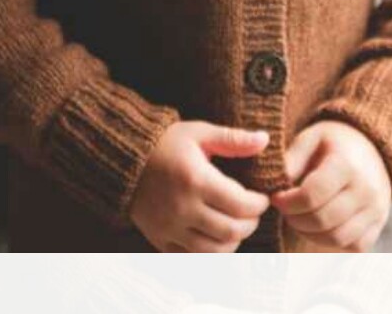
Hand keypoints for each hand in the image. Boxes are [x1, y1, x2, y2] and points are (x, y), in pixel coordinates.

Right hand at [130, 120, 270, 251]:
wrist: (127, 159)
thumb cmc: (168, 143)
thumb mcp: (200, 133)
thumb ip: (233, 139)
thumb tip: (265, 140)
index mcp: (195, 179)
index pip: (240, 205)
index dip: (259, 205)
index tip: (263, 198)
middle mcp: (182, 208)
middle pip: (230, 231)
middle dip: (250, 223)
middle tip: (253, 213)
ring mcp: (170, 228)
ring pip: (213, 250)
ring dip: (233, 241)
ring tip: (238, 225)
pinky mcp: (160, 240)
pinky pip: (191, 257)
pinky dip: (210, 252)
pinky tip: (217, 237)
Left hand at [270, 120, 390, 251]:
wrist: (371, 148)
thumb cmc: (334, 144)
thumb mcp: (312, 138)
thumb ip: (292, 159)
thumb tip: (275, 185)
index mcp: (347, 164)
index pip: (311, 195)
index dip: (287, 202)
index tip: (276, 198)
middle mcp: (366, 189)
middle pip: (322, 220)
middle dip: (295, 219)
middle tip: (285, 210)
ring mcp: (375, 210)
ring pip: (336, 238)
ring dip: (310, 234)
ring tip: (299, 218)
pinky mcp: (378, 225)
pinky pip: (352, 246)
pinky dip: (331, 242)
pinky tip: (319, 227)